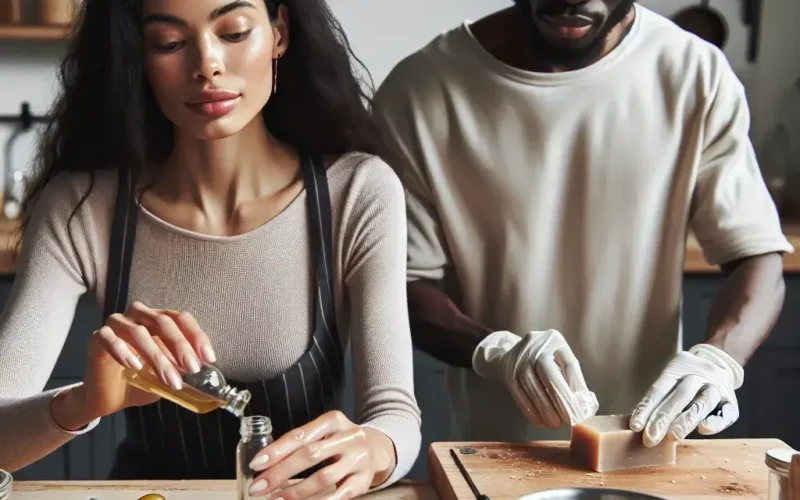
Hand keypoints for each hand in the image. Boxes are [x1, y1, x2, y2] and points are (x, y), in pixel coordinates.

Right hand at [51, 302, 216, 429]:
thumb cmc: (141, 380)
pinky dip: (122, 350)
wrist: (109, 397)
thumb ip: (183, 369)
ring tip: (168, 379)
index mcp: (158, 319)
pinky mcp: (96, 338)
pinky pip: (108, 337)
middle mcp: (139, 315)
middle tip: (192, 368)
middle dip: (180, 345)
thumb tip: (207, 374)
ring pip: (138, 332)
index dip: (196, 336)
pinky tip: (135, 366)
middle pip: (162, 321)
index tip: (209, 358)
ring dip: (156, 356)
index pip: (181, 318)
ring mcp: (116, 324)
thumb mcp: (168, 374)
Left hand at [247, 410, 396, 498]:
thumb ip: (300, 444)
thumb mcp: (324, 433)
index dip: (276, 450)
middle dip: (281, 473)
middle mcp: (348, 437)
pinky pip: (339, 495)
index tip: (256, 464)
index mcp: (333, 421)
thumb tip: (264, 466)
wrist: (377, 447)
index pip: (300, 435)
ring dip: (296, 492)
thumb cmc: (339, 441)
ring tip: (277, 499)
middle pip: (310, 455)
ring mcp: (359, 459)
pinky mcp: (364, 481)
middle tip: (259, 487)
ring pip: (324, 477)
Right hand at [472, 330, 598, 428]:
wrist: (510, 354)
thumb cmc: (543, 358)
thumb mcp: (560, 358)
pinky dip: (532, 412)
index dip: (577, 388)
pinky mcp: (508, 376)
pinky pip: (520, 397)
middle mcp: (534, 347)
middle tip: (570, 420)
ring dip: (546, 411)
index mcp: (553, 340)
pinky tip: (541, 421)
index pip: (569, 365)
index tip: (582, 408)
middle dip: (561, 403)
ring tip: (556, 424)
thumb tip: (586, 404)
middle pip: (551, 377)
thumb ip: (573, 377)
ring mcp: (518, 362)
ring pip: (534, 390)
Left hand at [630, 343, 743, 446]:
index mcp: (677, 369)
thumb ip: (659, 397)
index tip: (635, 426)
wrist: (720, 360)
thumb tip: (640, 425)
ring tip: (672, 437)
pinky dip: (716, 421)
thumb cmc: (686, 377)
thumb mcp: (672, 377)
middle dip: (663, 418)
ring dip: (686, 420)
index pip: (659, 389)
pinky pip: (727, 412)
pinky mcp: (731, 402)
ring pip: (702, 403)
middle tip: (650, 438)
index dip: (646, 408)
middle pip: (679, 396)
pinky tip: (704, 430)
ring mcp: (716, 387)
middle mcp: (698, 376)